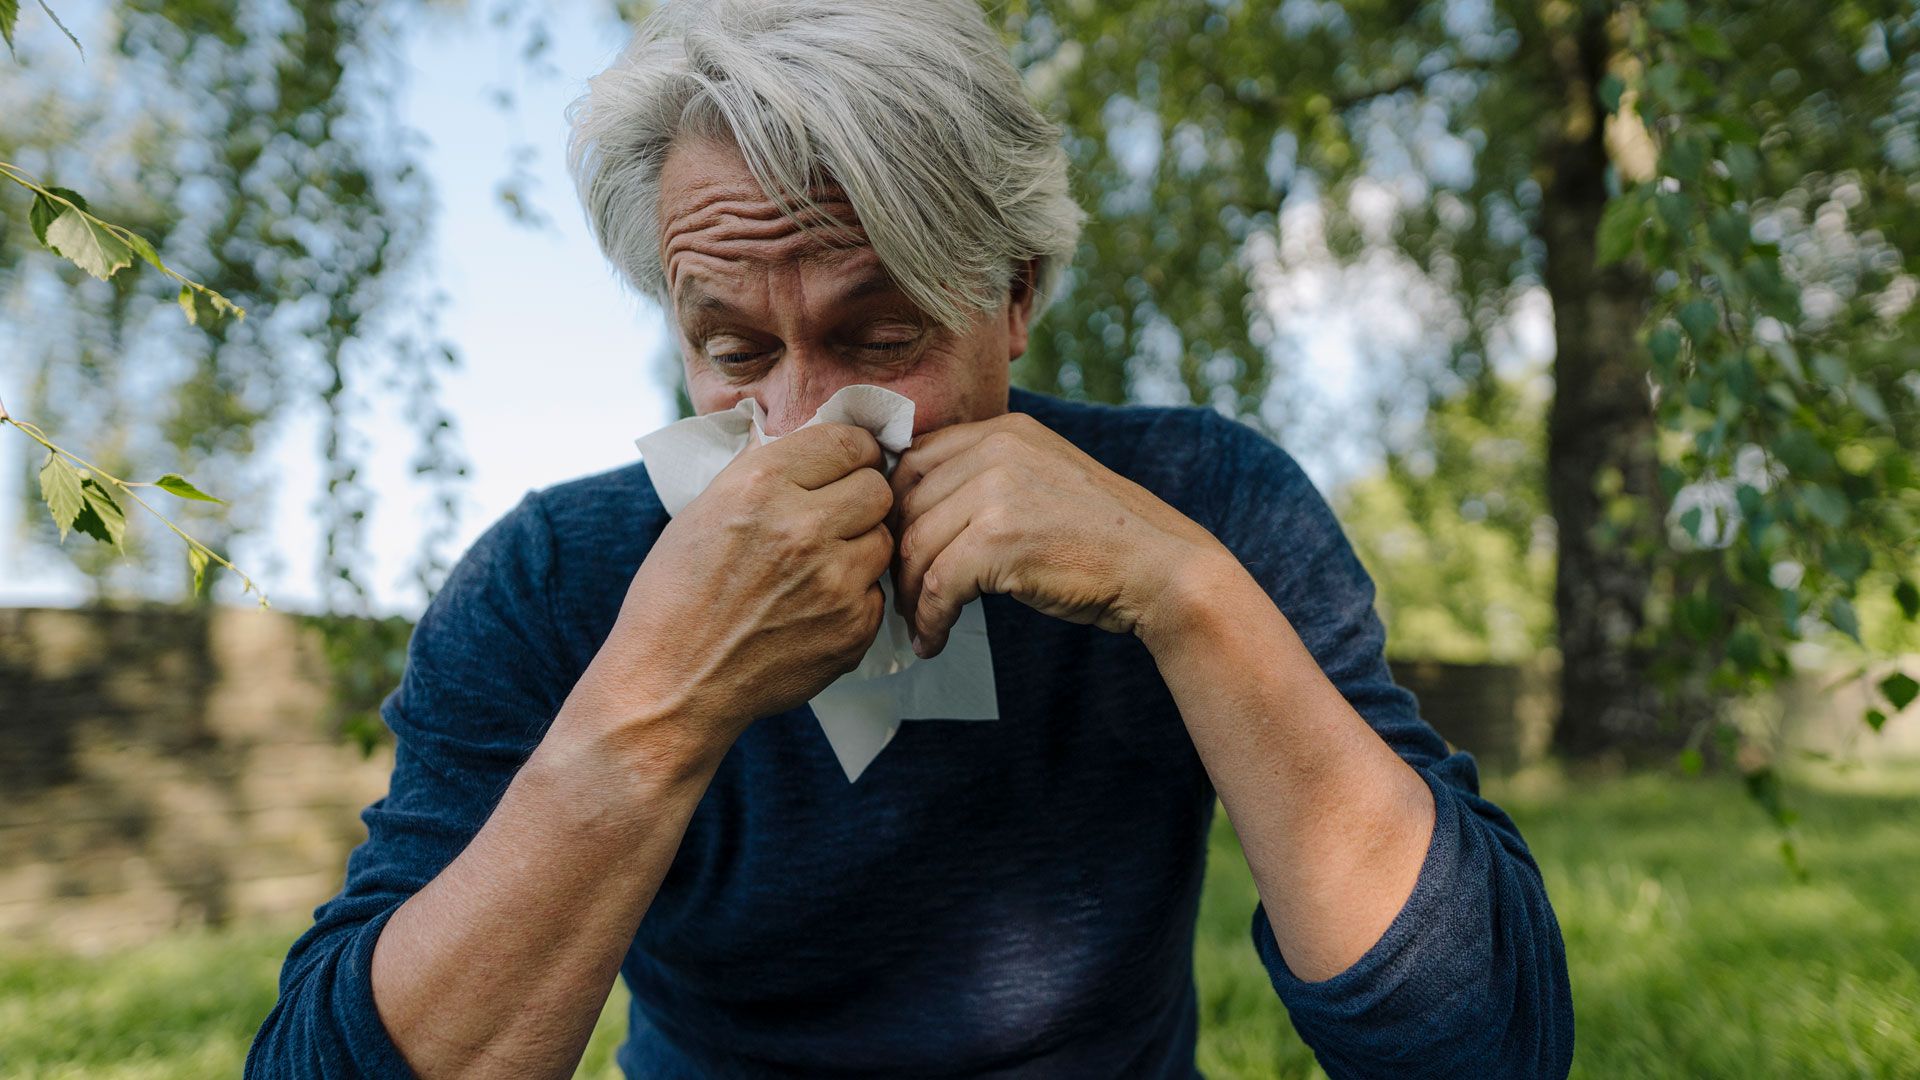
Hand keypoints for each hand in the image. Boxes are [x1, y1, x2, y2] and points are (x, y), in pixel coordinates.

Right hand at [579, 422, 893, 762]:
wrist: (672, 685)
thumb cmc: (676, 595)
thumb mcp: (705, 510)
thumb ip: (766, 474)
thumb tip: (817, 444)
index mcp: (761, 485)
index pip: (849, 441)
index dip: (854, 452)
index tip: (850, 464)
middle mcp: (803, 527)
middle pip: (878, 488)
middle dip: (861, 497)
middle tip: (837, 515)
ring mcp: (833, 581)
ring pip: (883, 539)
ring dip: (859, 547)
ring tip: (818, 566)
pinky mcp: (852, 628)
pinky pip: (876, 593)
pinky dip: (854, 598)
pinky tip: (812, 608)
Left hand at [888, 412, 1228, 657]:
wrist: (1162, 569)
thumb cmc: (1103, 538)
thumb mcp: (1044, 479)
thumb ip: (990, 477)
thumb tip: (923, 512)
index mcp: (1005, 430)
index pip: (916, 460)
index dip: (896, 508)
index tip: (899, 548)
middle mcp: (998, 449)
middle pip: (908, 502)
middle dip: (897, 554)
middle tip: (902, 593)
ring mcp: (998, 492)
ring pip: (917, 546)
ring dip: (910, 594)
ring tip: (918, 622)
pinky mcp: (1000, 541)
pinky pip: (938, 585)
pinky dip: (930, 619)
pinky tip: (935, 639)